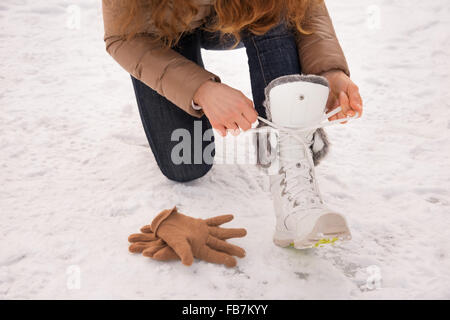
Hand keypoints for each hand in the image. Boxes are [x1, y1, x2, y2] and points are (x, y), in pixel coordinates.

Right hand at [129, 207, 246, 266]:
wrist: (161, 224)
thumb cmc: (167, 235)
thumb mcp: (175, 244)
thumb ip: (183, 252)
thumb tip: (188, 263)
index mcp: (198, 247)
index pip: (214, 254)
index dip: (224, 258)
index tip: (235, 263)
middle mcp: (202, 240)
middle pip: (220, 245)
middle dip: (232, 248)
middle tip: (244, 253)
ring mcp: (202, 232)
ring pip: (220, 233)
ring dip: (231, 233)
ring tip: (244, 232)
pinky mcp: (199, 224)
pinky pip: (213, 221)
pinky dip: (221, 219)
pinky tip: (231, 217)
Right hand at [194, 80, 257, 135]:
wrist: (207, 92)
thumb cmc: (222, 92)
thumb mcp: (239, 94)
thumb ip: (248, 104)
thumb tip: (254, 114)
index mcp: (241, 104)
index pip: (254, 119)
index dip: (252, 118)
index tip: (249, 118)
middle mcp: (233, 112)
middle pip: (247, 128)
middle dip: (245, 124)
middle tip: (241, 120)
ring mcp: (224, 119)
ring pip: (236, 132)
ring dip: (235, 127)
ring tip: (231, 121)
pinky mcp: (216, 124)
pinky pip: (225, 134)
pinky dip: (225, 130)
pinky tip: (224, 123)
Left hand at [321, 70, 362, 122]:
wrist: (329, 77)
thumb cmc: (342, 82)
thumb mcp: (351, 87)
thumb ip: (355, 97)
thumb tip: (357, 108)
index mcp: (355, 104)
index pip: (357, 114)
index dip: (354, 111)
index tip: (350, 103)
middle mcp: (347, 110)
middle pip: (348, 117)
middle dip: (344, 106)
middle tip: (341, 94)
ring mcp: (338, 112)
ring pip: (339, 119)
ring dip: (337, 110)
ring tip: (335, 98)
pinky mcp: (330, 112)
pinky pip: (331, 119)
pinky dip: (330, 113)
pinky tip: (330, 105)